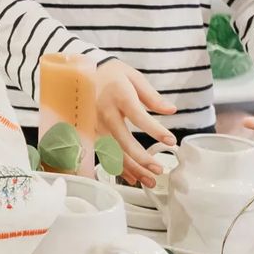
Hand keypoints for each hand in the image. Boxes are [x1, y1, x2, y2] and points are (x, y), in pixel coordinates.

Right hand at [94, 60, 176, 184]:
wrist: (82, 73)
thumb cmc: (111, 74)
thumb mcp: (133, 77)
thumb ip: (152, 96)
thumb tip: (171, 111)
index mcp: (119, 96)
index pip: (138, 116)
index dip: (155, 130)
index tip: (171, 140)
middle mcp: (105, 113)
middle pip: (123, 141)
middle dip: (141, 158)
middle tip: (159, 169)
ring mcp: (96, 125)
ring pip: (114, 152)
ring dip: (132, 169)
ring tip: (149, 180)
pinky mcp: (92, 133)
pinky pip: (106, 154)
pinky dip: (119, 168)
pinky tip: (133, 177)